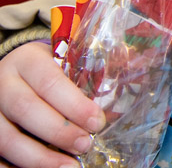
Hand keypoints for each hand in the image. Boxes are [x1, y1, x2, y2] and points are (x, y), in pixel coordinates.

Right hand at [0, 42, 105, 167]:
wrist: (15, 74)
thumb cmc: (50, 71)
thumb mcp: (64, 65)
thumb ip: (82, 80)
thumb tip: (113, 110)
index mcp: (28, 61)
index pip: (49, 82)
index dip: (74, 105)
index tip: (97, 122)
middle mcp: (3, 83)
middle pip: (25, 109)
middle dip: (59, 131)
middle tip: (85, 145)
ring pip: (6, 137)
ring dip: (39, 157)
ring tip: (69, 167)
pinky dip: (14, 167)